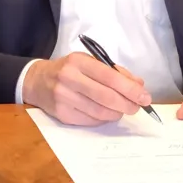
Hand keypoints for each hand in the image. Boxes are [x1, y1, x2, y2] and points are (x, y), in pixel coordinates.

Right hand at [22, 53, 150, 125]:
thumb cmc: (68, 70)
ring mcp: (64, 98)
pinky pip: (91, 121)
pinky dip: (103, 119)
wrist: (37, 81)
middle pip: (106, 97)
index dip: (130, 89)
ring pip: (100, 112)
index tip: (144, 96)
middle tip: (137, 107)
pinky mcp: (62, 114)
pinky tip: (105, 113)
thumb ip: (114, 72)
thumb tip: (139, 85)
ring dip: (117, 113)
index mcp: (78, 62)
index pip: (109, 77)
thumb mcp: (89, 63)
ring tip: (121, 109)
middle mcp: (69, 79)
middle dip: (127, 104)